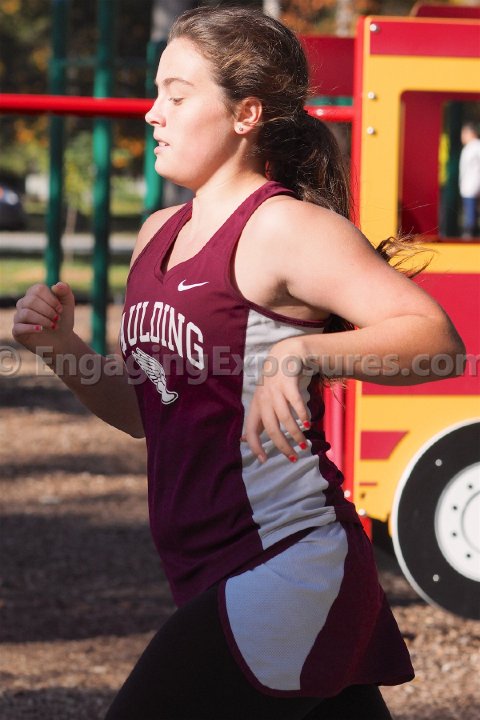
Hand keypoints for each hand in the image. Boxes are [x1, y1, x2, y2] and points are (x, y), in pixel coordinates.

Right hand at [12, 282, 75, 352]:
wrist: (62, 339)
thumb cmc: (63, 319)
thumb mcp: (68, 304)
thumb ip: (65, 291)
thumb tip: (56, 285)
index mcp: (34, 293)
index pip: (38, 290)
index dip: (52, 300)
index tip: (61, 310)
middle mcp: (24, 303)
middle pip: (31, 301)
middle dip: (48, 311)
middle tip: (57, 319)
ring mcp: (19, 317)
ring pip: (26, 314)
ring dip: (43, 320)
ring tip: (53, 326)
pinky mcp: (17, 331)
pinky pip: (18, 327)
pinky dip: (31, 328)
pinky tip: (40, 329)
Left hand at [243, 338, 311, 463]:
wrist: (284, 355)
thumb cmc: (274, 383)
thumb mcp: (262, 401)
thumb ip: (256, 420)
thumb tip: (243, 439)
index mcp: (256, 406)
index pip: (251, 429)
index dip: (255, 446)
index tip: (264, 460)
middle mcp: (264, 399)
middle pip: (271, 427)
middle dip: (282, 445)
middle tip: (293, 457)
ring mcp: (276, 390)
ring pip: (285, 417)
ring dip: (295, 433)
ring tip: (303, 444)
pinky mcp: (288, 382)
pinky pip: (296, 402)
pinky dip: (302, 414)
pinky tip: (307, 423)